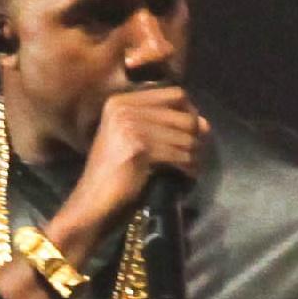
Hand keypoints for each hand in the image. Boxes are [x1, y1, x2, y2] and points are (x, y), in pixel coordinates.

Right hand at [54, 84, 211, 256]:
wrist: (92, 203)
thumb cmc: (116, 175)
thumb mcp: (134, 140)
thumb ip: (166, 125)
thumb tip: (205, 123)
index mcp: (121, 101)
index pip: (176, 94)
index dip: (190, 114)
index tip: (188, 136)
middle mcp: (124, 108)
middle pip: (186, 117)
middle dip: (195, 141)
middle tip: (189, 159)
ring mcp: (130, 127)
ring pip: (188, 138)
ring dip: (193, 158)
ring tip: (184, 170)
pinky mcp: (139, 149)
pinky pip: (181, 156)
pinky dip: (188, 170)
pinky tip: (183, 178)